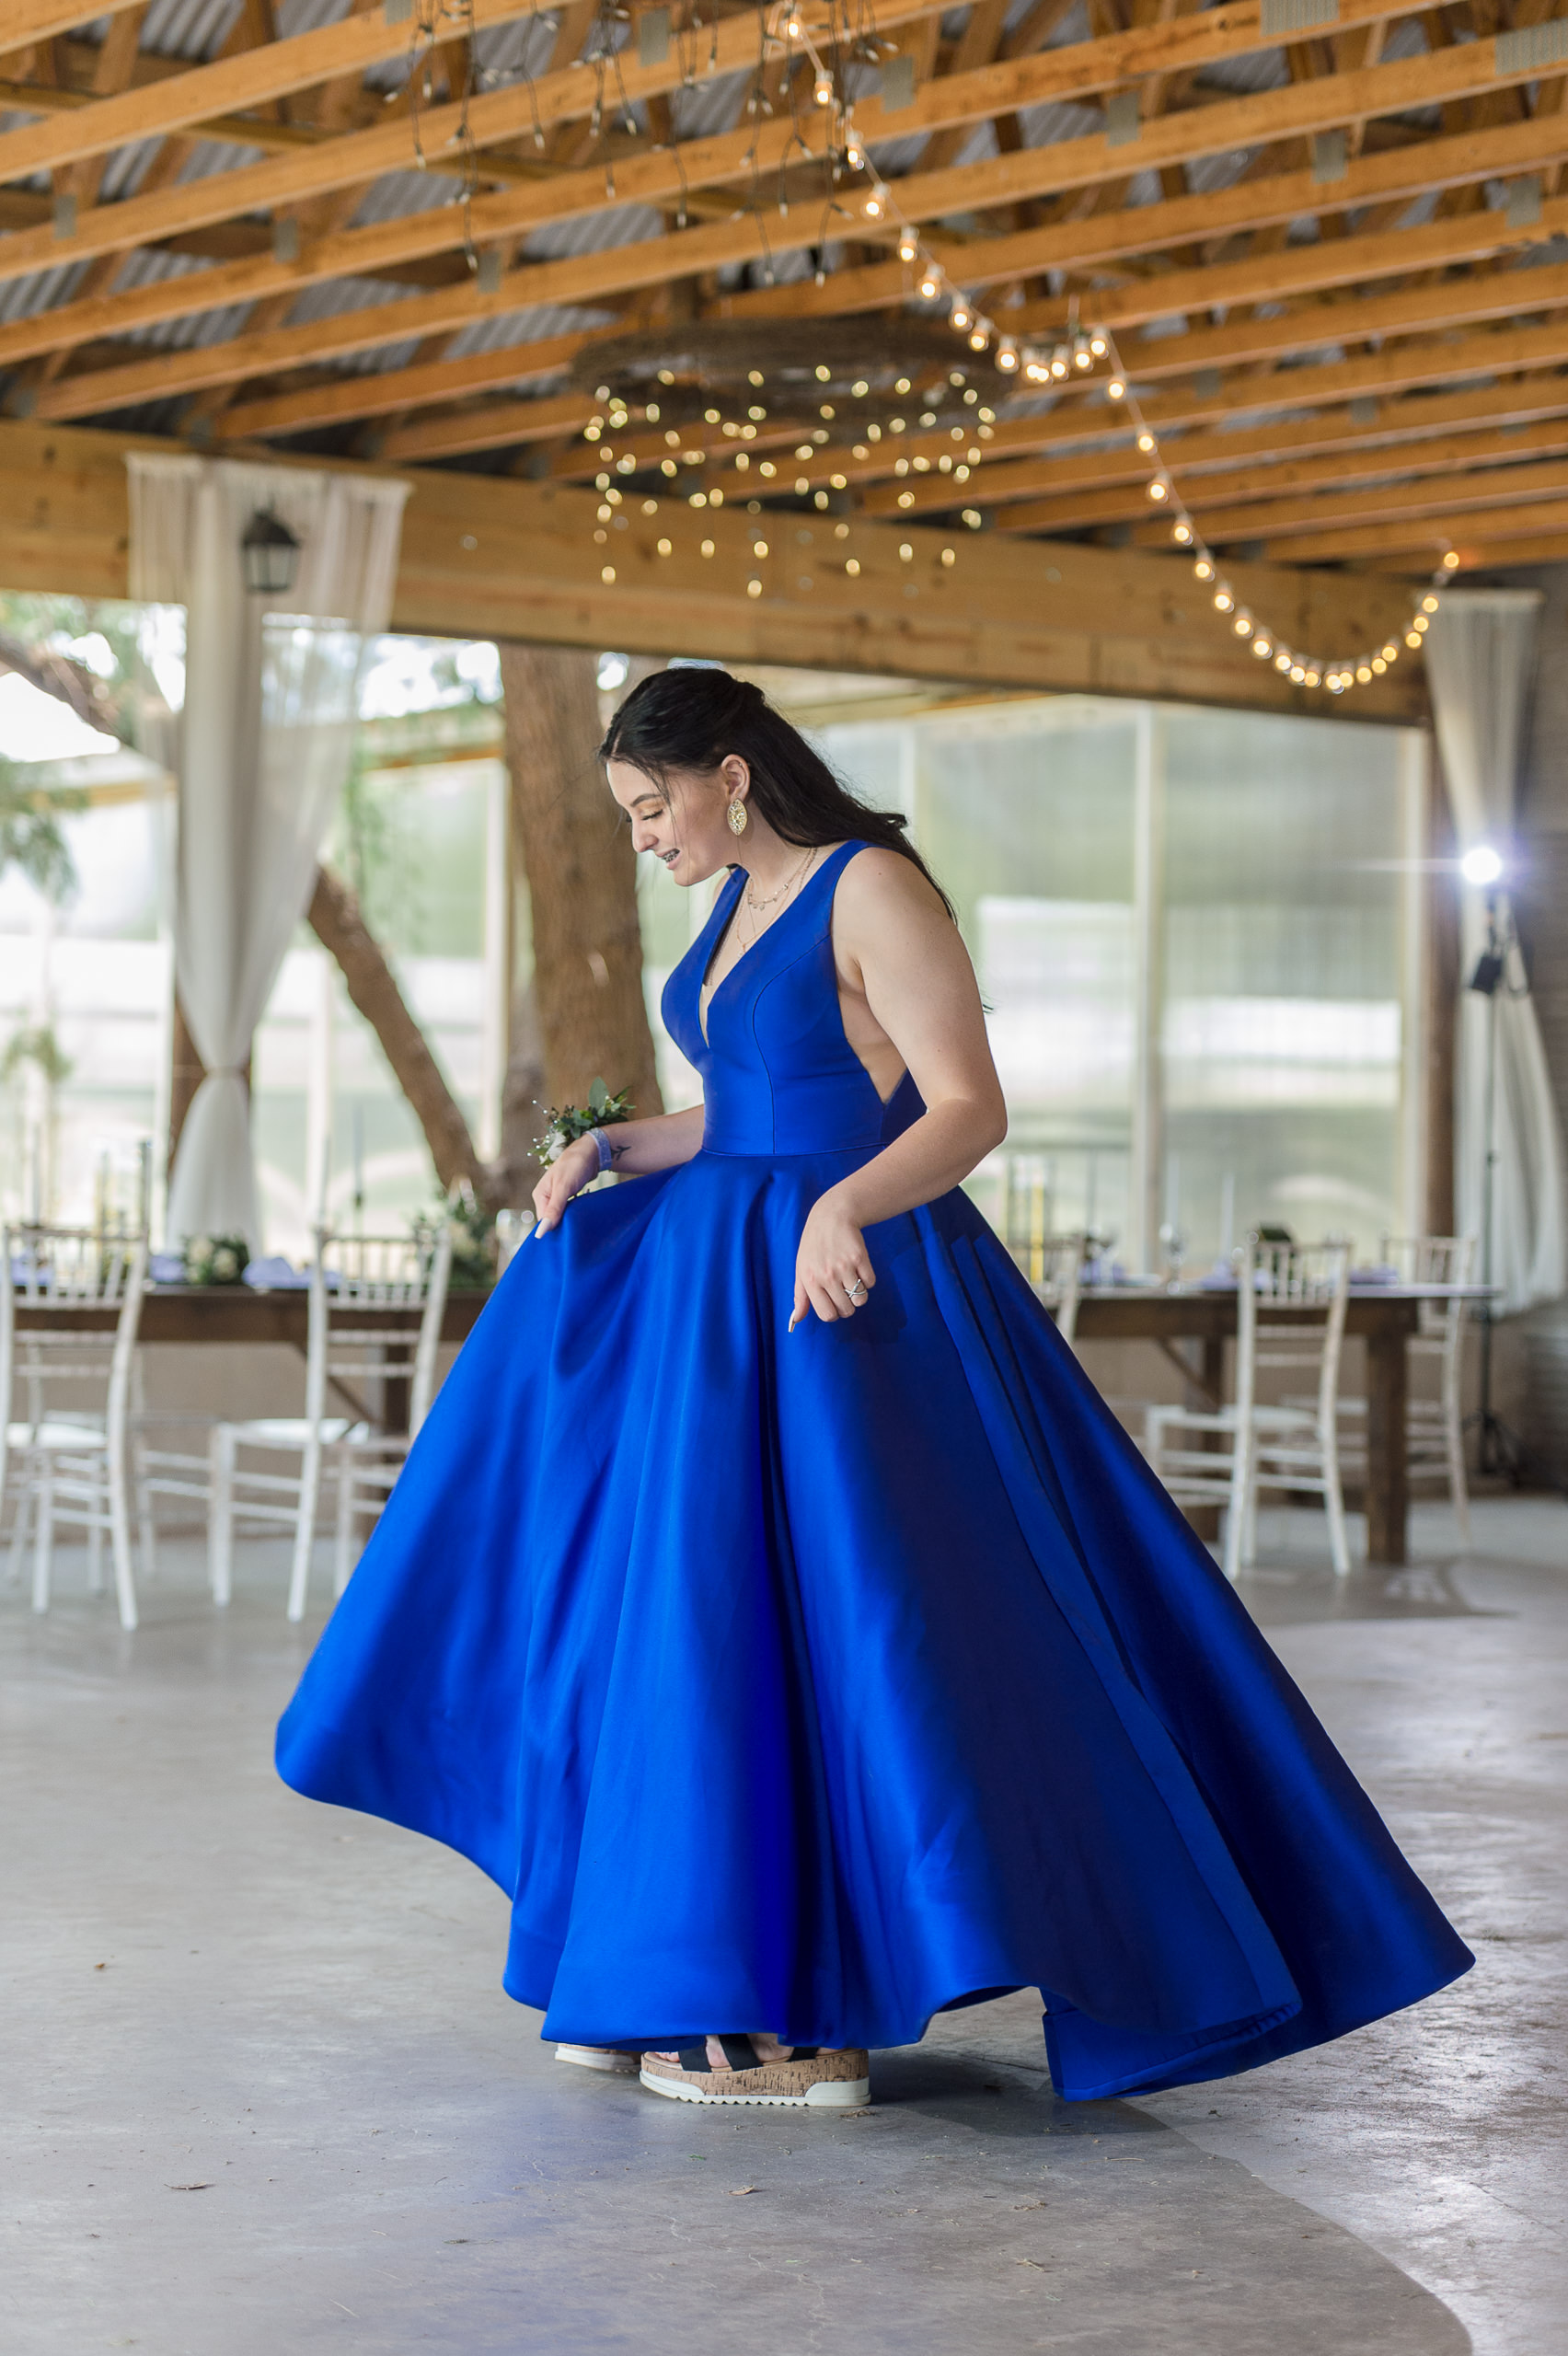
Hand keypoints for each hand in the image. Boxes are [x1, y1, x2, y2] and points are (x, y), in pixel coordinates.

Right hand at [532, 1133, 599, 1235]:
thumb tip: (540, 1232)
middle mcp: (546, 1197)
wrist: (591, 1152)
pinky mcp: (567, 1196)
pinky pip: (568, 1210)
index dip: (554, 1229)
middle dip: (562, 1224)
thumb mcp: (563, 1189)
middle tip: (576, 1226)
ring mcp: (556, 1196)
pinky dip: (574, 1213)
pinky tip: (581, 1214)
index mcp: (540, 1195)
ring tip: (580, 1219)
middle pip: (551, 1219)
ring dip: (569, 1219)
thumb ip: (553, 1210)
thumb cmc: (575, 1165)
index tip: (567, 1233)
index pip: (543, 1221)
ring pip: (561, 1215)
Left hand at [791, 1189, 874, 1327]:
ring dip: (860, 1294)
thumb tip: (796, 1320)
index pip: (827, 1315)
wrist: (831, 1217)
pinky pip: (871, 1283)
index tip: (834, 1304)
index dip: (834, 1313)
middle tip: (844, 1292)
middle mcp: (827, 1275)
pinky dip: (868, 1280)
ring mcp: (844, 1266)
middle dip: (848, 1306)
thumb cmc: (813, 1246)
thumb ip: (800, 1296)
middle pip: (847, 1309)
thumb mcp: (801, 1269)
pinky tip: (859, 1268)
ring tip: (852, 1280)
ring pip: (861, 1299)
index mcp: (810, 1280)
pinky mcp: (860, 1257)